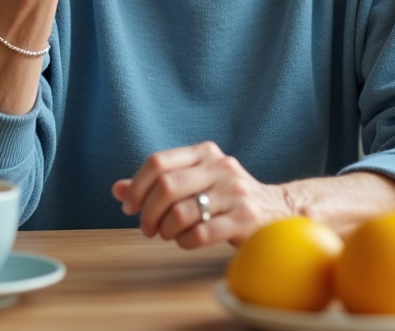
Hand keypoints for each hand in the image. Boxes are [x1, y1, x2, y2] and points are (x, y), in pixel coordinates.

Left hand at [112, 141, 292, 249]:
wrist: (277, 209)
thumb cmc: (226, 198)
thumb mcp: (194, 182)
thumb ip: (158, 184)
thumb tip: (116, 189)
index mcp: (205, 153)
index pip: (158, 162)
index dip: (136, 186)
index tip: (129, 207)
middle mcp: (221, 167)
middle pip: (166, 186)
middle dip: (148, 212)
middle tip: (146, 228)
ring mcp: (235, 192)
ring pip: (182, 212)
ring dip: (167, 230)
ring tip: (169, 235)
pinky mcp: (246, 218)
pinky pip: (201, 234)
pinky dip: (186, 242)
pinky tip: (188, 241)